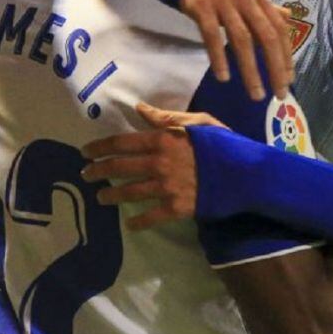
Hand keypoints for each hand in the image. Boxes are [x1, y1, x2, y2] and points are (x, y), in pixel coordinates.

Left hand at [80, 103, 227, 229]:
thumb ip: (166, 117)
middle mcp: (159, 164)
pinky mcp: (176, 209)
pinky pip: (151, 217)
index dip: (99, 147)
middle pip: (119, 167)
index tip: (86, 152)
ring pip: (129, 192)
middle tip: (86, 175)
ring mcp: (166, 188)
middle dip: (97, 171)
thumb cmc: (223, 143)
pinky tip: (129, 224)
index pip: (121, 143)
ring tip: (100, 197)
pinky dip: (138, 222)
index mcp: (162, 140)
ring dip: (110, 195)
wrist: (246, 174)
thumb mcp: (198, 122)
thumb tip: (139, 109)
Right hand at [179, 0, 293, 101]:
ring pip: (241, 40)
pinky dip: (219, 58)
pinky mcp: (201, 6)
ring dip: (250, 70)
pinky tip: (224, 78)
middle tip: (278, 94)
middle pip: (265, 36)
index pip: (278, 28)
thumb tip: (287, 19)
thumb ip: (265, 8)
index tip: (288, 79)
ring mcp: (222, 1)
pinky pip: (211, 36)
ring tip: (256, 94)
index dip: (286, 54)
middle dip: (275, 68)